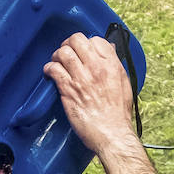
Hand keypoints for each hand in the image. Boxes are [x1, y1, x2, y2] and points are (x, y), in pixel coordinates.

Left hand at [43, 34, 137, 155]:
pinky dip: (49, 69)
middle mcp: (96, 68)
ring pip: (63, 52)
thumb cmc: (118, 114)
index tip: (83, 51)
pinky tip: (50, 73)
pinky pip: (54, 69)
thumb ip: (116, 67)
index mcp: (112, 65)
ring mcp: (81, 78)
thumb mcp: (125, 84)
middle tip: (67, 53)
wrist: (112, 134)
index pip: (96, 40)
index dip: (87, 43)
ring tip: (57, 62)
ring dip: (57, 55)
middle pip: (76, 40)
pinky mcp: (68, 90)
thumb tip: (110, 53)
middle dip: (69, 44)